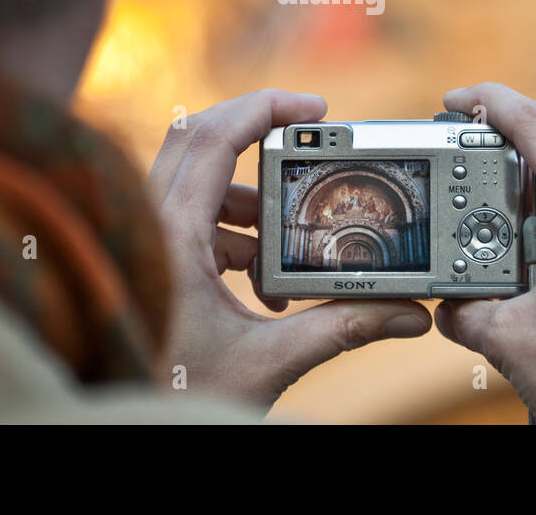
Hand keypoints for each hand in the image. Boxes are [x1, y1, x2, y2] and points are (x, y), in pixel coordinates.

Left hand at [148, 89, 431, 410]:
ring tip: (291, 250)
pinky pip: (192, 216)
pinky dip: (233, 233)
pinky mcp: (150, 256)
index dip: (267, 107)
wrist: (127, 428)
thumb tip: (408, 314)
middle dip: (261, 139)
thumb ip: (342, 330)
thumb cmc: (176, 394)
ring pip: (197, 180)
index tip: (316, 107)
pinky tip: (263, 285)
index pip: (215, 136)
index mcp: (172, 234)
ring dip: (250, 201)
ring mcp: (145, 236)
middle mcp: (149, 222)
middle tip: (313, 145)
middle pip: (201, 138)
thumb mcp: (268, 361)